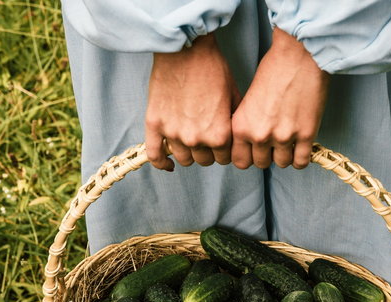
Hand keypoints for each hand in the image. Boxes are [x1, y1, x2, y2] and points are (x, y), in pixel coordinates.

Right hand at [145, 34, 240, 169]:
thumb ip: (234, 123)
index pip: (225, 158)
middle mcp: (196, 140)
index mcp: (219, 135)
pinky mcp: (154, 125)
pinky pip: (155, 154)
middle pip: (204, 161)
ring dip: (189, 152)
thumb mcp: (235, 96)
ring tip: (190, 138)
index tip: (222, 141)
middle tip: (206, 135)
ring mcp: (173, 134)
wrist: (185, 49)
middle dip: (208, 151)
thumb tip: (236, 139)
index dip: (225, 149)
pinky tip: (169, 164)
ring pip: (184, 159)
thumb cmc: (212, 67)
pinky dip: (161, 162)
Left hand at [231, 28, 329, 168]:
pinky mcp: (306, 135)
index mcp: (241, 126)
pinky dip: (301, 158)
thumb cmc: (273, 69)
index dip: (249, 156)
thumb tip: (251, 143)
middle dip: (267, 155)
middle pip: (261, 164)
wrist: (298, 55)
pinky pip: (301, 162)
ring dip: (285, 155)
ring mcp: (283, 137)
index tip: (255, 150)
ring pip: (282, 163)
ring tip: (288, 142)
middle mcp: (259, 135)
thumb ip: (247, 123)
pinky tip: (301, 148)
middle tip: (274, 143)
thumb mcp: (248, 99)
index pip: (240, 161)